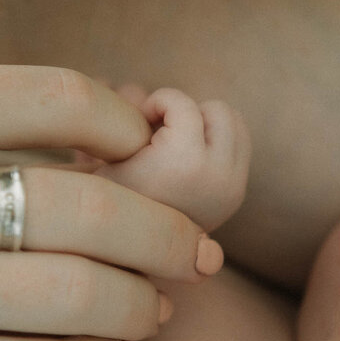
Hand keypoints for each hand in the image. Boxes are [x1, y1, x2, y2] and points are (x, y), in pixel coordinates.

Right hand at [96, 87, 250, 231]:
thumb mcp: (101, 157)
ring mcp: (233, 186)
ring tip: (173, 144)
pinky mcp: (237, 193)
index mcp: (183, 161)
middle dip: (187, 113)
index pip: (181, 102)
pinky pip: (238, 144)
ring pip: (233, 123)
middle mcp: (217, 174)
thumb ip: (117, 117)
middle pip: (217, 109)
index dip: (154, 105)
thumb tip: (130, 87)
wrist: (129, 253)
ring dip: (204, 124)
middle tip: (159, 134)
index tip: (137, 126)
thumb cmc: (105, 199)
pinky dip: (213, 141)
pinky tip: (184, 159)